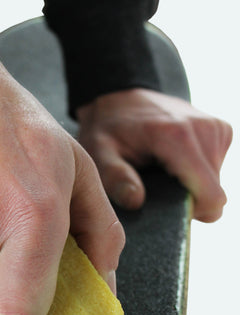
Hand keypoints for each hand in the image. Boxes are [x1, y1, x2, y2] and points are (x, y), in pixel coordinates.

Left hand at [77, 88, 231, 221]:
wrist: (120, 98)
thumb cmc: (108, 129)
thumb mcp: (99, 154)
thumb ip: (115, 178)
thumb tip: (136, 201)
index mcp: (178, 137)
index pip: (211, 197)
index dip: (189, 212)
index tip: (162, 206)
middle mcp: (205, 129)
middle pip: (214, 193)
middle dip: (186, 198)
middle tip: (154, 186)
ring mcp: (216, 128)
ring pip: (216, 183)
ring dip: (190, 185)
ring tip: (160, 172)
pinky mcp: (220, 130)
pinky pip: (215, 169)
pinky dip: (195, 173)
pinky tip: (171, 163)